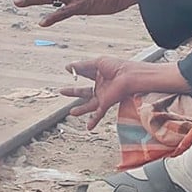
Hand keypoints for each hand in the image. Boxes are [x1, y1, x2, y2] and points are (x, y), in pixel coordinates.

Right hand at [61, 57, 189, 129]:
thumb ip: (82, 66)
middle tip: (62, 91)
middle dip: (72, 92)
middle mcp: (101, 86)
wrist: (130, 77)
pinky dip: (93, 121)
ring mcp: (103, 96)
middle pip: (84, 91)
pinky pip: (98, 114)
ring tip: (71, 112)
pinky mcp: (106, 103)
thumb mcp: (97, 63)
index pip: (85, 73)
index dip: (77, 71)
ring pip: (89, 105)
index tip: (69, 69)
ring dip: (81, 109)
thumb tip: (68, 67)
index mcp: (99, 74)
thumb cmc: (118, 67)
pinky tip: (88, 127)